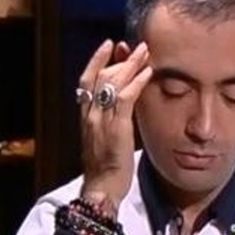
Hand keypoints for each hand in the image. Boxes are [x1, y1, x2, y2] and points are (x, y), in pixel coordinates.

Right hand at [77, 39, 151, 216]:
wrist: (101, 189)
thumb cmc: (106, 171)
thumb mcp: (104, 141)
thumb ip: (108, 123)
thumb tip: (119, 110)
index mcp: (86, 118)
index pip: (87, 81)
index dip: (97, 61)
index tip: (109, 46)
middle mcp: (90, 115)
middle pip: (100, 77)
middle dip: (117, 58)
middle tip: (133, 45)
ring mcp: (101, 121)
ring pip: (113, 83)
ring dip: (130, 64)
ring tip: (145, 51)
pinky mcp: (116, 128)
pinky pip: (126, 98)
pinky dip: (137, 82)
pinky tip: (148, 72)